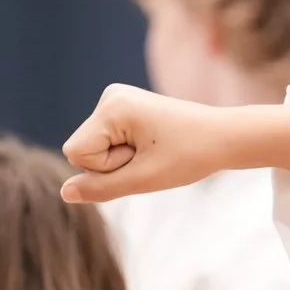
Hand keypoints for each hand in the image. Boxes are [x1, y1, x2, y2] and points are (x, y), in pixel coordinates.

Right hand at [59, 83, 225, 202]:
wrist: (224, 137)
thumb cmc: (189, 156)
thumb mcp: (142, 179)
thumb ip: (100, 188)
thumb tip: (65, 192)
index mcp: (112, 106)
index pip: (76, 154)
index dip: (106, 167)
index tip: (142, 157)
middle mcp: (110, 96)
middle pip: (83, 151)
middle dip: (114, 163)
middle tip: (152, 156)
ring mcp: (116, 100)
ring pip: (94, 149)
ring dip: (122, 160)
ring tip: (155, 151)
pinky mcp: (124, 108)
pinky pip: (106, 143)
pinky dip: (127, 152)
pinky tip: (152, 145)